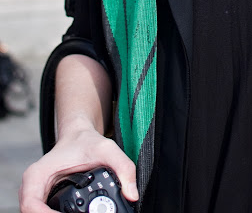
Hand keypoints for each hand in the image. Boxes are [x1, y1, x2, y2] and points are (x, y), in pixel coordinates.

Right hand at [19, 126, 137, 212]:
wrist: (78, 135)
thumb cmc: (87, 141)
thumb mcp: (108, 149)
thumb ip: (124, 168)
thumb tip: (132, 195)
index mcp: (37, 175)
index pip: (30, 205)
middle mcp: (32, 186)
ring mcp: (35, 195)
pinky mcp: (42, 200)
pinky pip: (43, 212)